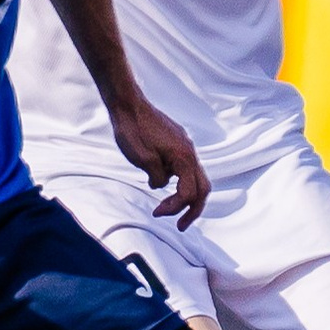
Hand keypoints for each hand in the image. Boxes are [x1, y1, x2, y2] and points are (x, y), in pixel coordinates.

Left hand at [108, 98, 208, 228]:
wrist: (127, 104)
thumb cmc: (132, 130)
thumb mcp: (143, 160)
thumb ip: (157, 177)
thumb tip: (160, 185)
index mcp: (183, 157)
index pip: (189, 193)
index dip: (175, 208)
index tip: (157, 213)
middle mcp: (189, 151)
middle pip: (203, 188)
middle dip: (193, 209)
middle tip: (180, 225)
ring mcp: (185, 146)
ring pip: (195, 177)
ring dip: (185, 195)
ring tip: (169, 208)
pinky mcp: (177, 142)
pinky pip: (185, 167)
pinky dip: (179, 181)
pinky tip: (161, 183)